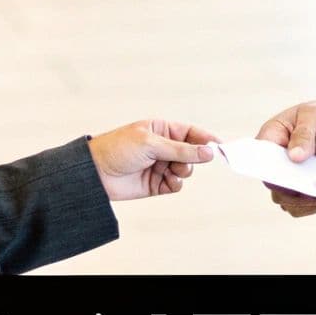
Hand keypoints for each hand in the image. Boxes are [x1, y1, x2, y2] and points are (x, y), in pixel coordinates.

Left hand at [88, 120, 217, 200]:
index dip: (206, 139)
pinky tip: (170, 182)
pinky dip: (177, 184)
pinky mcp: (156, 184)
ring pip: (186, 169)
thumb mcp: (151, 144)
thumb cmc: (117, 149)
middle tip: (186, 162)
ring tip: (173, 171)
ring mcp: (160, 165)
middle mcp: (163, 147)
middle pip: (192, 152)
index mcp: (161, 129)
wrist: (95, 173)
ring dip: (184, 171)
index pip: (191, 132)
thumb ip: (181, 149)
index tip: (220, 147)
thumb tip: (209, 152)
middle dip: (193, 158)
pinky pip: (176, 184)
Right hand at [255, 99, 315, 216]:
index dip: (272, 174)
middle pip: (273, 186)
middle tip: (313, 188)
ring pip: (284, 200)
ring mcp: (288, 174)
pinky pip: (299, 206)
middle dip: (292, 192)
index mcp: (270, 138)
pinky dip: (311, 206)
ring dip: (301, 203)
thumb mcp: (313, 116)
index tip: (291, 180)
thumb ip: (303, 134)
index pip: (261, 162)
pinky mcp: (301, 186)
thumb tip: (294, 156)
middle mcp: (275, 160)